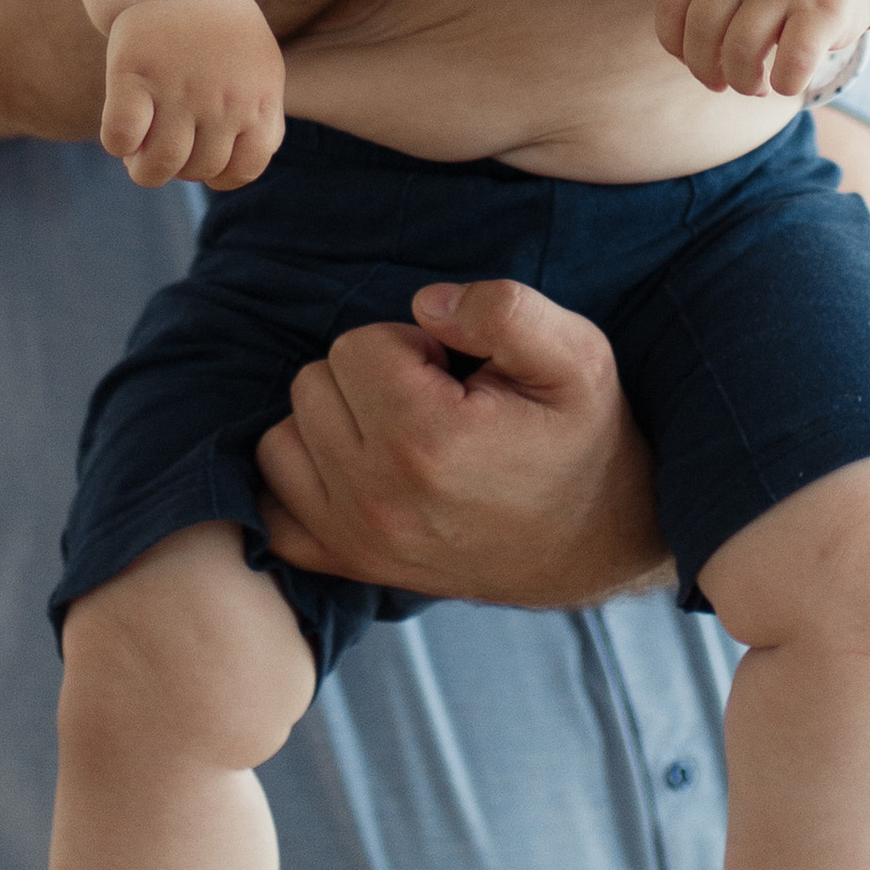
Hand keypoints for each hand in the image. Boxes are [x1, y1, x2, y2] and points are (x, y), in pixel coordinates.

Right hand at [100, 0, 285, 188]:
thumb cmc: (219, 36)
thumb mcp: (260, 70)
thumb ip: (259, 119)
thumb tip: (225, 175)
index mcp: (258, 97)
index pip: (243, 169)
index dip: (218, 174)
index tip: (203, 156)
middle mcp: (222, 96)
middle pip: (197, 170)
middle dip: (178, 168)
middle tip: (166, 144)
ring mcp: (178, 85)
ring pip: (158, 164)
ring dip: (144, 167)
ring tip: (140, 151)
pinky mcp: (132, 71)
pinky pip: (120, 136)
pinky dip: (117, 144)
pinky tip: (122, 130)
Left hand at [255, 277, 666, 607]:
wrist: (596, 541)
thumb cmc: (584, 441)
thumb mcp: (578, 357)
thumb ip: (504, 309)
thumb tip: (424, 305)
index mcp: (427, 441)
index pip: (356, 346)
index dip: (410, 344)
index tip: (454, 373)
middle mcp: (377, 498)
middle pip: (313, 385)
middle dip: (369, 378)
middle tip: (434, 403)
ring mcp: (355, 539)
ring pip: (282, 438)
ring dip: (332, 424)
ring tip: (400, 434)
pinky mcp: (347, 564)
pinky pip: (272, 505)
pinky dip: (303, 480)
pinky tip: (355, 468)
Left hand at [655, 0, 869, 98]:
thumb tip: (693, 62)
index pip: (672, 0)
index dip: (674, 42)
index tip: (691, 58)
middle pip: (702, 31)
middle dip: (705, 70)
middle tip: (723, 82)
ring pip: (741, 52)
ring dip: (743, 83)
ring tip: (755, 86)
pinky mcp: (826, 7)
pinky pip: (792, 62)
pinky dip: (784, 84)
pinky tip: (787, 83)